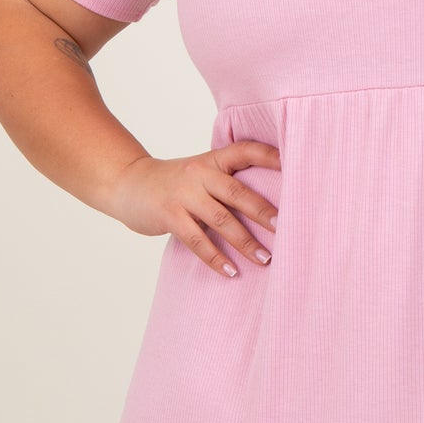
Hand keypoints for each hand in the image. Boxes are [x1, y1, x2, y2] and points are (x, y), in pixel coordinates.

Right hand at [102, 143, 280, 275]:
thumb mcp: (200, 173)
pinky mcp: (169, 215)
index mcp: (212, 160)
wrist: (127, 183)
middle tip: (288, 229)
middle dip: (264, 211)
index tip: (296, 165)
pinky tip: (231, 271)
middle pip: (238, 192)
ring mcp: (183, 195)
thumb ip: (227, 182)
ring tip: (266, 259)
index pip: (245, 151)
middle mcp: (200, 174)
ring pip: (221, 219)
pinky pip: (197, 240)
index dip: (270, 156)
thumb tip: (268, 207)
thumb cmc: (173, 183)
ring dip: (245, 242)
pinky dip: (215, 258)